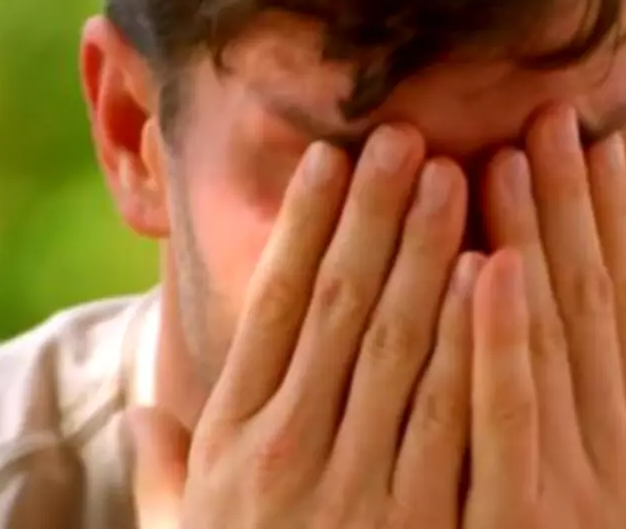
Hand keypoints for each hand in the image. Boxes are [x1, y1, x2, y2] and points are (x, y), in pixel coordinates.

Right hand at [128, 125, 480, 528]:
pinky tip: (491, 267)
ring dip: (424, 248)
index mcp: (234, 436)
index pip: (272, 301)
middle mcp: (290, 448)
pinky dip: (469, 335)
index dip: (302, 221)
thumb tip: (134, 417)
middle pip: (339, 301)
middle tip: (402, 136)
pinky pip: (451, 414)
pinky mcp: (426, 528)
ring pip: (397, 341)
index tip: (327, 155)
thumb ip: (162, 471)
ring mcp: (358, 488)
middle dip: (372, 210)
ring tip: (448, 174)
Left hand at [471, 106, 625, 528]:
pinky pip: (503, 419)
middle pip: (580, 301)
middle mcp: (608, 450)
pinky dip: (499, 341)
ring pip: (542, 341)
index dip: (609, 223)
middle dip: (567, 205)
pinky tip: (487, 265)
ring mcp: (569, 486)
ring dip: (528, 243)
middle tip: (552, 117)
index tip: (598, 149)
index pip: (616, 306)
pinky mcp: (521, 526)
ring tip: (510, 157)